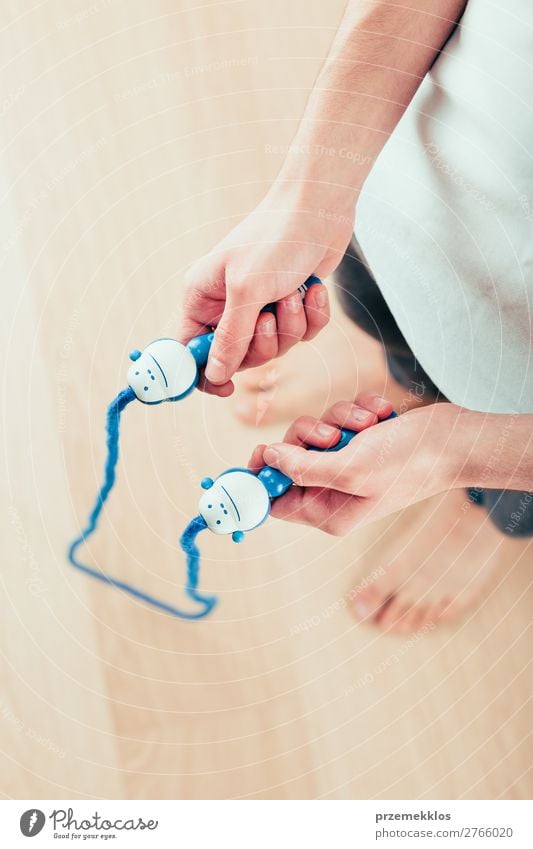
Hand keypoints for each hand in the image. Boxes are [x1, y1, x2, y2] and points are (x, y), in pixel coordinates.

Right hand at [178, 183, 354, 394]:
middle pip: (238, 357)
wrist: (319, 208)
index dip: (203, 375)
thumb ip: (230, 338)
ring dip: (290, 326)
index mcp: (201, 298)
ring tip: (292, 293)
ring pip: (274, 347)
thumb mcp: (247, 291)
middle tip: (269, 317)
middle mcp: (226, 305)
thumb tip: (213, 376)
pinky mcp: (290, 304)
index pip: (187, 351)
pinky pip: (301, 334)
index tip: (226, 389)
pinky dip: (311, 316)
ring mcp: (259, 305)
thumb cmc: (275, 240)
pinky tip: (311, 290)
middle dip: (262, 344)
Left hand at [248, 396, 464, 534]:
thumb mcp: (351, 469)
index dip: (262, 479)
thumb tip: (267, 459)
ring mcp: (349, 464)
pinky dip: (358, 411)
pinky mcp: (361, 441)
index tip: (258, 451)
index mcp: (330, 512)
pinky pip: (339, 418)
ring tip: (368, 425)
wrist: (454, 439)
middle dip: (309, 438)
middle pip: (291, 459)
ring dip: (339, 419)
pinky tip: (382, 417)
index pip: (278, 502)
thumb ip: (304, 468)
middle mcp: (336, 491)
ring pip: (315, 433)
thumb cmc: (409, 462)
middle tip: (332, 437)